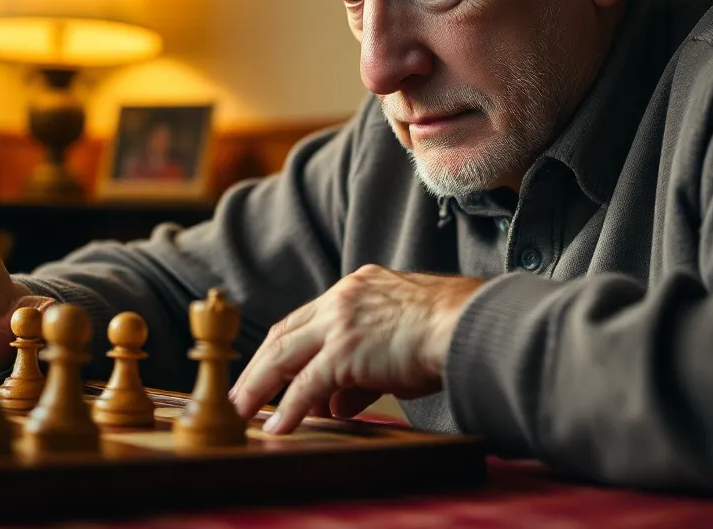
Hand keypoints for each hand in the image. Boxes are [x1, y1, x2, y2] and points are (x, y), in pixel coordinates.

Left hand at [229, 265, 483, 433]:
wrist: (469, 325)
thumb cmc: (449, 332)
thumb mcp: (398, 344)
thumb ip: (362, 372)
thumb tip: (336, 404)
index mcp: (357, 286)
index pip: (307, 317)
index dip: (284, 345)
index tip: (270, 367)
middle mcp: (342, 297)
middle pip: (285, 332)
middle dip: (260, 364)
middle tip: (243, 391)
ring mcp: (340, 322)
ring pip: (284, 354)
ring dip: (259, 384)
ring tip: (243, 409)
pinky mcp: (345, 350)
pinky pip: (306, 384)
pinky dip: (289, 406)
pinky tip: (278, 425)